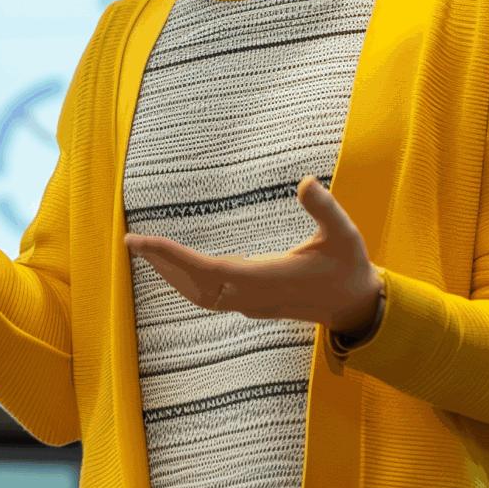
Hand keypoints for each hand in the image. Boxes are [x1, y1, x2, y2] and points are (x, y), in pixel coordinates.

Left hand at [124, 177, 382, 334]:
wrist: (356, 306)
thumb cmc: (349, 267)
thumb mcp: (344, 234)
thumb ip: (325, 209)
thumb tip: (306, 181)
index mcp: (268, 279)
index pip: (209, 270)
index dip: (174, 258)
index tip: (145, 243)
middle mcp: (253, 296)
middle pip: (194, 285)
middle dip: (162, 264)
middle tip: (132, 242)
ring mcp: (251, 304)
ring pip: (199, 295)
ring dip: (171, 275)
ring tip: (145, 253)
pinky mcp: (252, 304)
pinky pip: (209, 297)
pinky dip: (186, 282)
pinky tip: (174, 268)